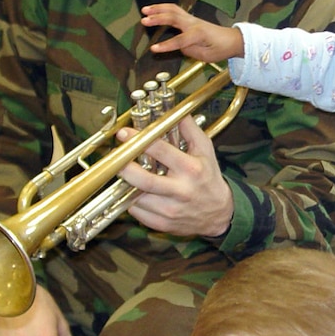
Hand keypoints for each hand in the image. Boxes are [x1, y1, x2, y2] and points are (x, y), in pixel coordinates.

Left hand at [118, 114, 233, 237]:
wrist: (219, 214)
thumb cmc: (209, 179)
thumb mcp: (205, 151)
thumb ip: (190, 130)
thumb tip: (176, 111)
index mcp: (191, 169)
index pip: (161, 151)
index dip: (139, 140)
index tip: (125, 133)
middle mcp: (180, 191)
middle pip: (144, 180)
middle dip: (125, 167)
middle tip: (116, 158)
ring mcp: (170, 210)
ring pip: (136, 197)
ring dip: (127, 185)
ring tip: (126, 174)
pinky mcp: (162, 224)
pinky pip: (136, 211)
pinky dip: (131, 201)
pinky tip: (136, 192)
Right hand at [142, 3, 244, 61]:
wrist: (232, 39)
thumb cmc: (221, 48)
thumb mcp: (207, 56)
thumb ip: (190, 51)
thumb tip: (179, 46)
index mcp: (198, 34)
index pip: (179, 40)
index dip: (166, 45)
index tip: (154, 49)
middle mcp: (194, 23)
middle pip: (173, 18)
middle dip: (157, 18)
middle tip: (144, 20)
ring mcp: (192, 19)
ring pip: (173, 10)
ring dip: (158, 8)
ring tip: (145, 10)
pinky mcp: (190, 18)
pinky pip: (175, 10)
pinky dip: (164, 8)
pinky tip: (154, 9)